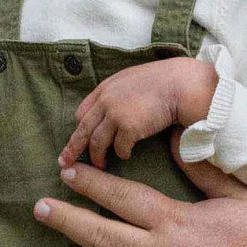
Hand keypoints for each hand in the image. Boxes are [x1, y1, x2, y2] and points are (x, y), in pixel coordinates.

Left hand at [62, 54, 217, 171]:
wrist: (181, 84)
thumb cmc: (163, 82)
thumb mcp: (132, 80)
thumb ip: (118, 93)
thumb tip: (111, 111)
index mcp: (106, 88)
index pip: (82, 112)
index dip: (79, 128)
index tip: (76, 140)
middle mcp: (106, 100)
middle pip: (83, 129)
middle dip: (73, 148)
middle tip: (65, 163)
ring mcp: (116, 113)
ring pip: (97, 142)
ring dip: (97, 157)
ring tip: (101, 166)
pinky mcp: (129, 126)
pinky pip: (119, 147)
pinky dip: (122, 153)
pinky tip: (126, 156)